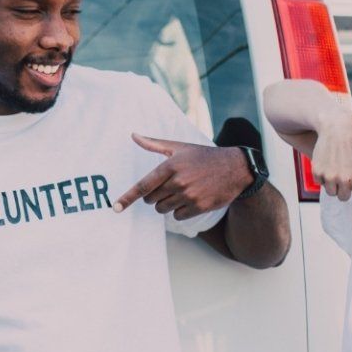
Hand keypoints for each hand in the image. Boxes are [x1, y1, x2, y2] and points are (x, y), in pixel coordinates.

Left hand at [112, 135, 250, 220]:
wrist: (235, 169)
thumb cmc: (203, 156)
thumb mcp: (179, 147)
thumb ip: (154, 144)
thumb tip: (133, 135)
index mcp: (170, 166)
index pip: (143, 185)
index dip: (128, 197)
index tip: (116, 207)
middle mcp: (178, 181)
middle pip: (151, 199)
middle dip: (154, 196)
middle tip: (168, 186)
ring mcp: (189, 195)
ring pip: (163, 209)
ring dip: (166, 204)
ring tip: (180, 191)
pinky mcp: (199, 207)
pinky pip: (177, 216)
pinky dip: (179, 211)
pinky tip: (189, 200)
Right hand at [310, 116, 351, 240]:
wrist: (336, 124)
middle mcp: (346, 180)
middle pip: (343, 197)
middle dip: (345, 188)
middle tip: (345, 172)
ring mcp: (330, 176)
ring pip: (331, 191)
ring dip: (333, 182)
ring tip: (336, 163)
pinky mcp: (317, 171)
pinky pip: (320, 181)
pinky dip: (322, 174)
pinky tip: (327, 160)